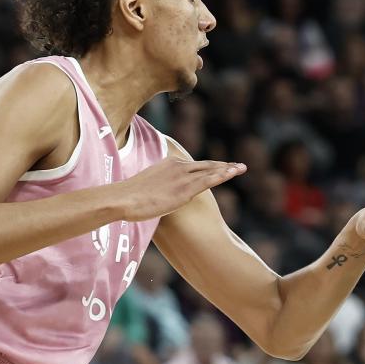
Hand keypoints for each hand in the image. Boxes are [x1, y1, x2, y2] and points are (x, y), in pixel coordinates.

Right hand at [119, 156, 245, 220]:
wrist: (122, 198)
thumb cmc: (127, 198)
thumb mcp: (141, 188)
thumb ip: (152, 188)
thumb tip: (151, 196)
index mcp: (167, 165)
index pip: (192, 165)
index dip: (207, 166)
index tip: (217, 167)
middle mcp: (177, 167)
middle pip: (205, 165)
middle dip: (222, 165)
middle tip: (236, 165)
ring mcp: (182, 177)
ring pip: (210, 170)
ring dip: (228, 169)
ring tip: (241, 168)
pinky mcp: (185, 189)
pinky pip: (209, 180)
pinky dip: (223, 175)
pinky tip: (233, 173)